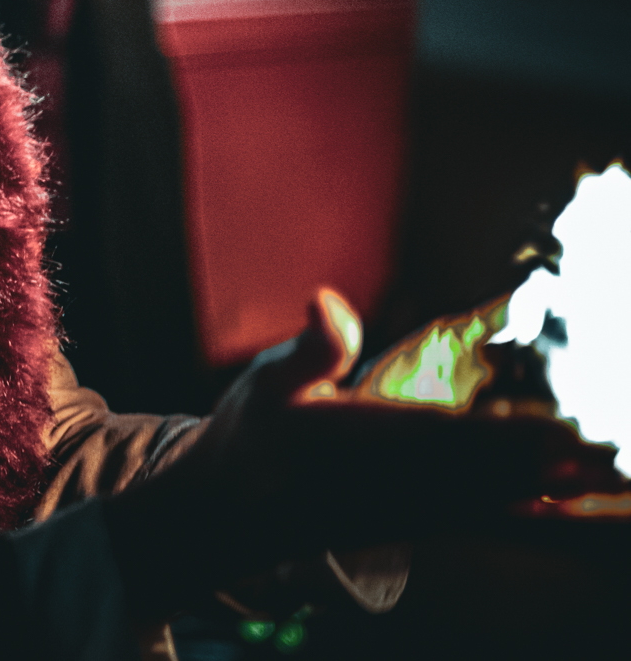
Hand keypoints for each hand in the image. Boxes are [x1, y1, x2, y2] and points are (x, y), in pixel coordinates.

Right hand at [105, 289, 618, 608]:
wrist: (231, 514)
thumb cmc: (251, 437)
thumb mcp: (265, 383)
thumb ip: (308, 349)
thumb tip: (327, 301)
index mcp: (359, 445)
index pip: (446, 440)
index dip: (506, 436)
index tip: (561, 427)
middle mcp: (396, 485)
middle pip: (489, 474)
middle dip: (552, 463)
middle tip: (612, 451)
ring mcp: (414, 511)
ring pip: (497, 499)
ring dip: (556, 490)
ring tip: (608, 472)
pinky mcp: (423, 523)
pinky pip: (491, 519)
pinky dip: (536, 515)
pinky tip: (566, 506)